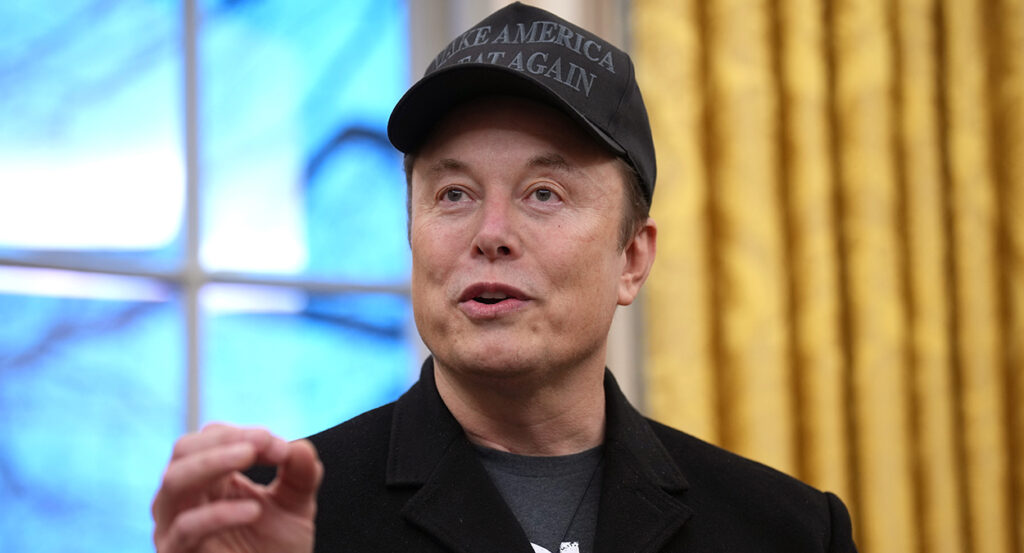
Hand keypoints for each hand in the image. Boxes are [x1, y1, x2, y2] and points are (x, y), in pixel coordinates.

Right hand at [152, 424, 322, 552]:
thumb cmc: (275, 549)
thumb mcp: (296, 505)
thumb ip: (301, 474)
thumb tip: (299, 446)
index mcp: (209, 479)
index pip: (211, 438)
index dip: (244, 434)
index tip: (280, 448)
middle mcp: (185, 498)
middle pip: (183, 450)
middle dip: (223, 439)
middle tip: (262, 442)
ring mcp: (175, 526)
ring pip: (174, 481)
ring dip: (212, 462)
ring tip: (250, 455)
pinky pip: (187, 527)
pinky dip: (219, 513)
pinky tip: (253, 511)